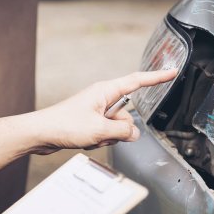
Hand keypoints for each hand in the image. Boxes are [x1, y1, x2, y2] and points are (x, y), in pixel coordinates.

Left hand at [34, 69, 176, 153]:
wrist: (41, 134)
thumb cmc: (64, 125)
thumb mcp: (99, 129)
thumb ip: (123, 130)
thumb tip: (135, 133)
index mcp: (105, 91)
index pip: (137, 81)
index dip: (156, 78)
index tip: (172, 72)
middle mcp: (102, 98)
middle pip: (127, 114)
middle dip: (120, 129)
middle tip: (102, 133)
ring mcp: (97, 111)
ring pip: (117, 127)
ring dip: (108, 137)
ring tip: (89, 137)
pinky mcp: (91, 122)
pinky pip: (106, 133)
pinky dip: (99, 140)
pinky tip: (84, 141)